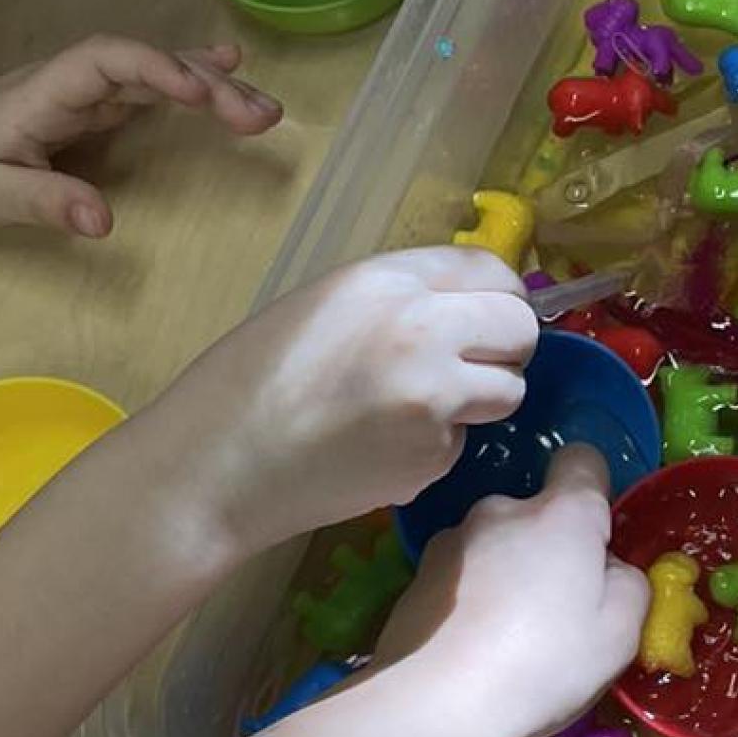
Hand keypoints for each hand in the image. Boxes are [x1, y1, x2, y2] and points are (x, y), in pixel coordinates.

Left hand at [0, 37, 279, 238]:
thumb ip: (44, 202)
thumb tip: (104, 222)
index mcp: (45, 93)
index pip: (107, 62)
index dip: (156, 69)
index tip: (200, 94)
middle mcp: (73, 80)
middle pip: (147, 66)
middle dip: (206, 85)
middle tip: (262, 118)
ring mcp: (87, 90)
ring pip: (157, 75)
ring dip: (212, 88)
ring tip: (267, 112)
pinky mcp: (95, 105)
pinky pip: (151, 88)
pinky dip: (192, 84)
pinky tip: (229, 79)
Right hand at [156, 248, 539, 559]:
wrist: (217, 466)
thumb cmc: (251, 380)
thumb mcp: (325, 304)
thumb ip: (400, 298)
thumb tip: (469, 307)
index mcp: (386, 280)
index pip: (492, 270)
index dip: (497, 297)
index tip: (486, 318)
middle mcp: (422, 330)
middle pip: (519, 327)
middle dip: (504, 349)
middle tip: (466, 368)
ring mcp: (434, 397)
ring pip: (508, 391)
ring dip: (479, 402)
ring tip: (414, 410)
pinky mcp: (432, 456)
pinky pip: (463, 443)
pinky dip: (434, 448)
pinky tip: (378, 449)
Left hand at [374, 446, 649, 736]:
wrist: (434, 705)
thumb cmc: (543, 665)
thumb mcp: (621, 633)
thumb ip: (629, 583)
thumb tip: (608, 569)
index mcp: (562, 513)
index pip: (584, 461)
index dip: (596, 495)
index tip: (598, 545)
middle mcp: (502, 508)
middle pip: (538, 513)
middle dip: (550, 549)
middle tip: (557, 614)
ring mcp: (452, 539)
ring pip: (498, 545)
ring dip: (507, 573)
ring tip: (508, 638)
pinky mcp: (417, 574)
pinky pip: (463, 575)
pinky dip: (472, 599)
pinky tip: (471, 647)